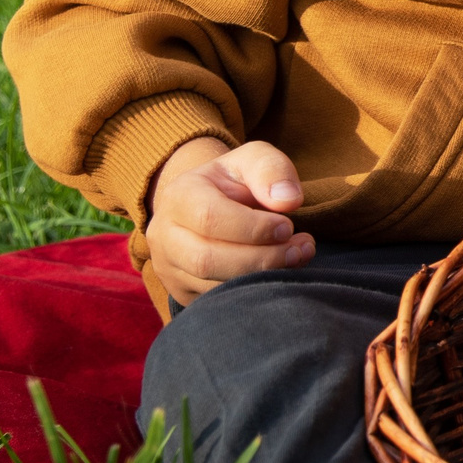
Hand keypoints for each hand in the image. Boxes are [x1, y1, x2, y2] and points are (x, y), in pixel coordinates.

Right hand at [144, 137, 312, 305]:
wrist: (209, 202)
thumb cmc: (236, 180)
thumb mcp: (254, 159)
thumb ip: (272, 170)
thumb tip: (289, 200)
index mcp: (178, 196)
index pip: (209, 218)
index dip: (253, 227)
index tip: (288, 226)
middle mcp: (163, 235)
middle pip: (206, 260)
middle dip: (261, 258)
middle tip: (299, 249)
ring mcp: (168, 267)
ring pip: (210, 286)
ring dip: (261, 277)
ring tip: (296, 257)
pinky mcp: (181, 292)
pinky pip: (215, 303)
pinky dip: (252, 291)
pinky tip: (277, 273)